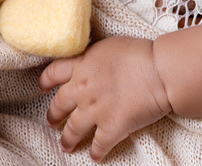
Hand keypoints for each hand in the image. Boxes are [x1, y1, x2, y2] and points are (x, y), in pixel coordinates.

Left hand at [39, 36, 171, 161]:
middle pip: (59, 105)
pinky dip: (96, 153)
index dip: (46, 81)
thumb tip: (92, 64)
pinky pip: (99, 145)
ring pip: (73, 129)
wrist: (158, 71)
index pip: (54, 73)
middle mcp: (82, 89)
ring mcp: (95, 110)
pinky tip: (95, 157)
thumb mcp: (108, 46)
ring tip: (64, 146)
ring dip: (67, 139)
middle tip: (51, 122)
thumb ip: (94, 58)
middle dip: (53, 115)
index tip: (42, 87)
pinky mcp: (111, 127)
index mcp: (81, 65)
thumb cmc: (140, 53)